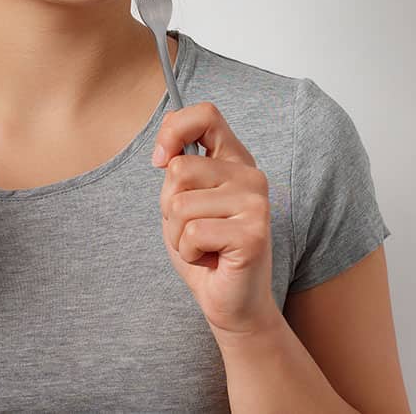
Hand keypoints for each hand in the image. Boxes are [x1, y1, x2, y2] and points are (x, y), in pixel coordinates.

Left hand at [153, 102, 280, 337]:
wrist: (229, 300)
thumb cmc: (203, 247)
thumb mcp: (181, 198)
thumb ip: (178, 166)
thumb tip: (166, 149)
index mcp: (234, 159)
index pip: (205, 115)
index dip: (173, 130)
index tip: (160, 161)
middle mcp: (250, 175)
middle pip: (180, 168)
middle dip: (170, 205)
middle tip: (194, 227)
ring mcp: (255, 203)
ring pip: (181, 204)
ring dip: (179, 233)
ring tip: (204, 245)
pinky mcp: (254, 233)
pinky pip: (193, 231)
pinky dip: (189, 251)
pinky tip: (211, 259)